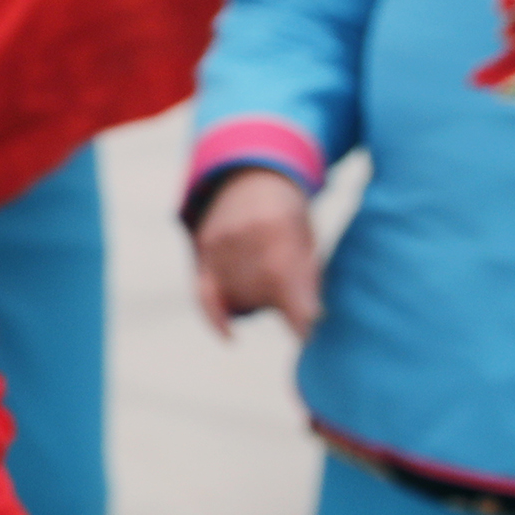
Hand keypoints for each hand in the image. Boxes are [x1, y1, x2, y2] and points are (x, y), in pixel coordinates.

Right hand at [192, 167, 322, 338]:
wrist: (251, 178)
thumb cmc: (290, 216)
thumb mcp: (307, 237)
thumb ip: (306, 275)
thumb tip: (309, 321)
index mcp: (278, 228)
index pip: (286, 281)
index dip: (297, 314)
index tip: (308, 337)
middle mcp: (244, 236)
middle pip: (261, 295)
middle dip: (279, 303)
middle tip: (289, 289)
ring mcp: (220, 244)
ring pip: (237, 298)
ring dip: (256, 302)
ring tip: (265, 279)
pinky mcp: (204, 251)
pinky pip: (204, 295)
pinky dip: (216, 319)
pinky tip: (229, 336)